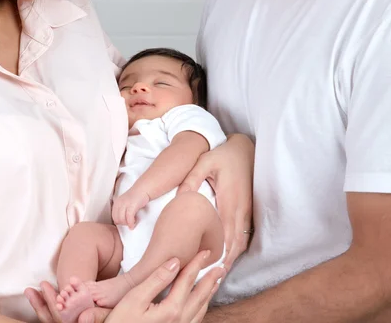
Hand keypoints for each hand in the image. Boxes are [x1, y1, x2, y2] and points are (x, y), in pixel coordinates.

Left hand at [24, 282, 110, 322]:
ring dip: (39, 304)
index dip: (51, 304)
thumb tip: (83, 319)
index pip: (59, 318)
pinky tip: (41, 296)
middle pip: (50, 319)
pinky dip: (46, 306)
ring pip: (49, 318)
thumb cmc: (112, 314)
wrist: (117, 316)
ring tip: (31, 291)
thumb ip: (96, 316)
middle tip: (30, 290)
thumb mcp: (107, 314)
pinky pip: (52, 316)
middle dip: (40, 304)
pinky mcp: (67, 320)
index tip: (44, 288)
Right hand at [107, 251, 223, 322]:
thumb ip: (157, 279)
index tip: (205, 252)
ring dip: (209, 293)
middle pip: (200, 295)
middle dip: (211, 279)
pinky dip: (202, 307)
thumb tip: (175, 262)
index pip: (188, 280)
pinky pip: (196, 319)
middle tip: (220, 266)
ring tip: (215, 282)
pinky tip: (201, 303)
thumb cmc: (122, 322)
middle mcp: (180, 321)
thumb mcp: (135, 298)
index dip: (197, 264)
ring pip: (201, 309)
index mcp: (172, 309)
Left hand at [112, 187, 149, 228]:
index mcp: (116, 203)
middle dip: (123, 224)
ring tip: (133, 221)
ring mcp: (125, 204)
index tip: (125, 222)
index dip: (119, 222)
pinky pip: (129, 218)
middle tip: (129, 222)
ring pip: (122, 219)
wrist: (143, 189)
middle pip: (117, 219)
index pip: (113, 217)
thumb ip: (121, 210)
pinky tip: (134, 223)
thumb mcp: (124, 202)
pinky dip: (131, 223)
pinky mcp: (132, 205)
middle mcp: (119, 203)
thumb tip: (119, 221)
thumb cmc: (135, 197)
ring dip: (127, 224)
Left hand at [178, 133, 253, 270]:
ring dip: (229, 258)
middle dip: (222, 263)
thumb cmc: (223, 156)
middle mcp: (240, 211)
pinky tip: (224, 257)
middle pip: (234, 245)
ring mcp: (246, 212)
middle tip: (206, 278)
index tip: (206, 268)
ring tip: (214, 274)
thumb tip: (181, 198)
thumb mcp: (205, 162)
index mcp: (230, 201)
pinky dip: (234, 249)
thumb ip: (192, 178)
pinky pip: (243, 236)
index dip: (218, 254)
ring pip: (240, 243)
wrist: (245, 150)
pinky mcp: (247, 212)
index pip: (225, 235)